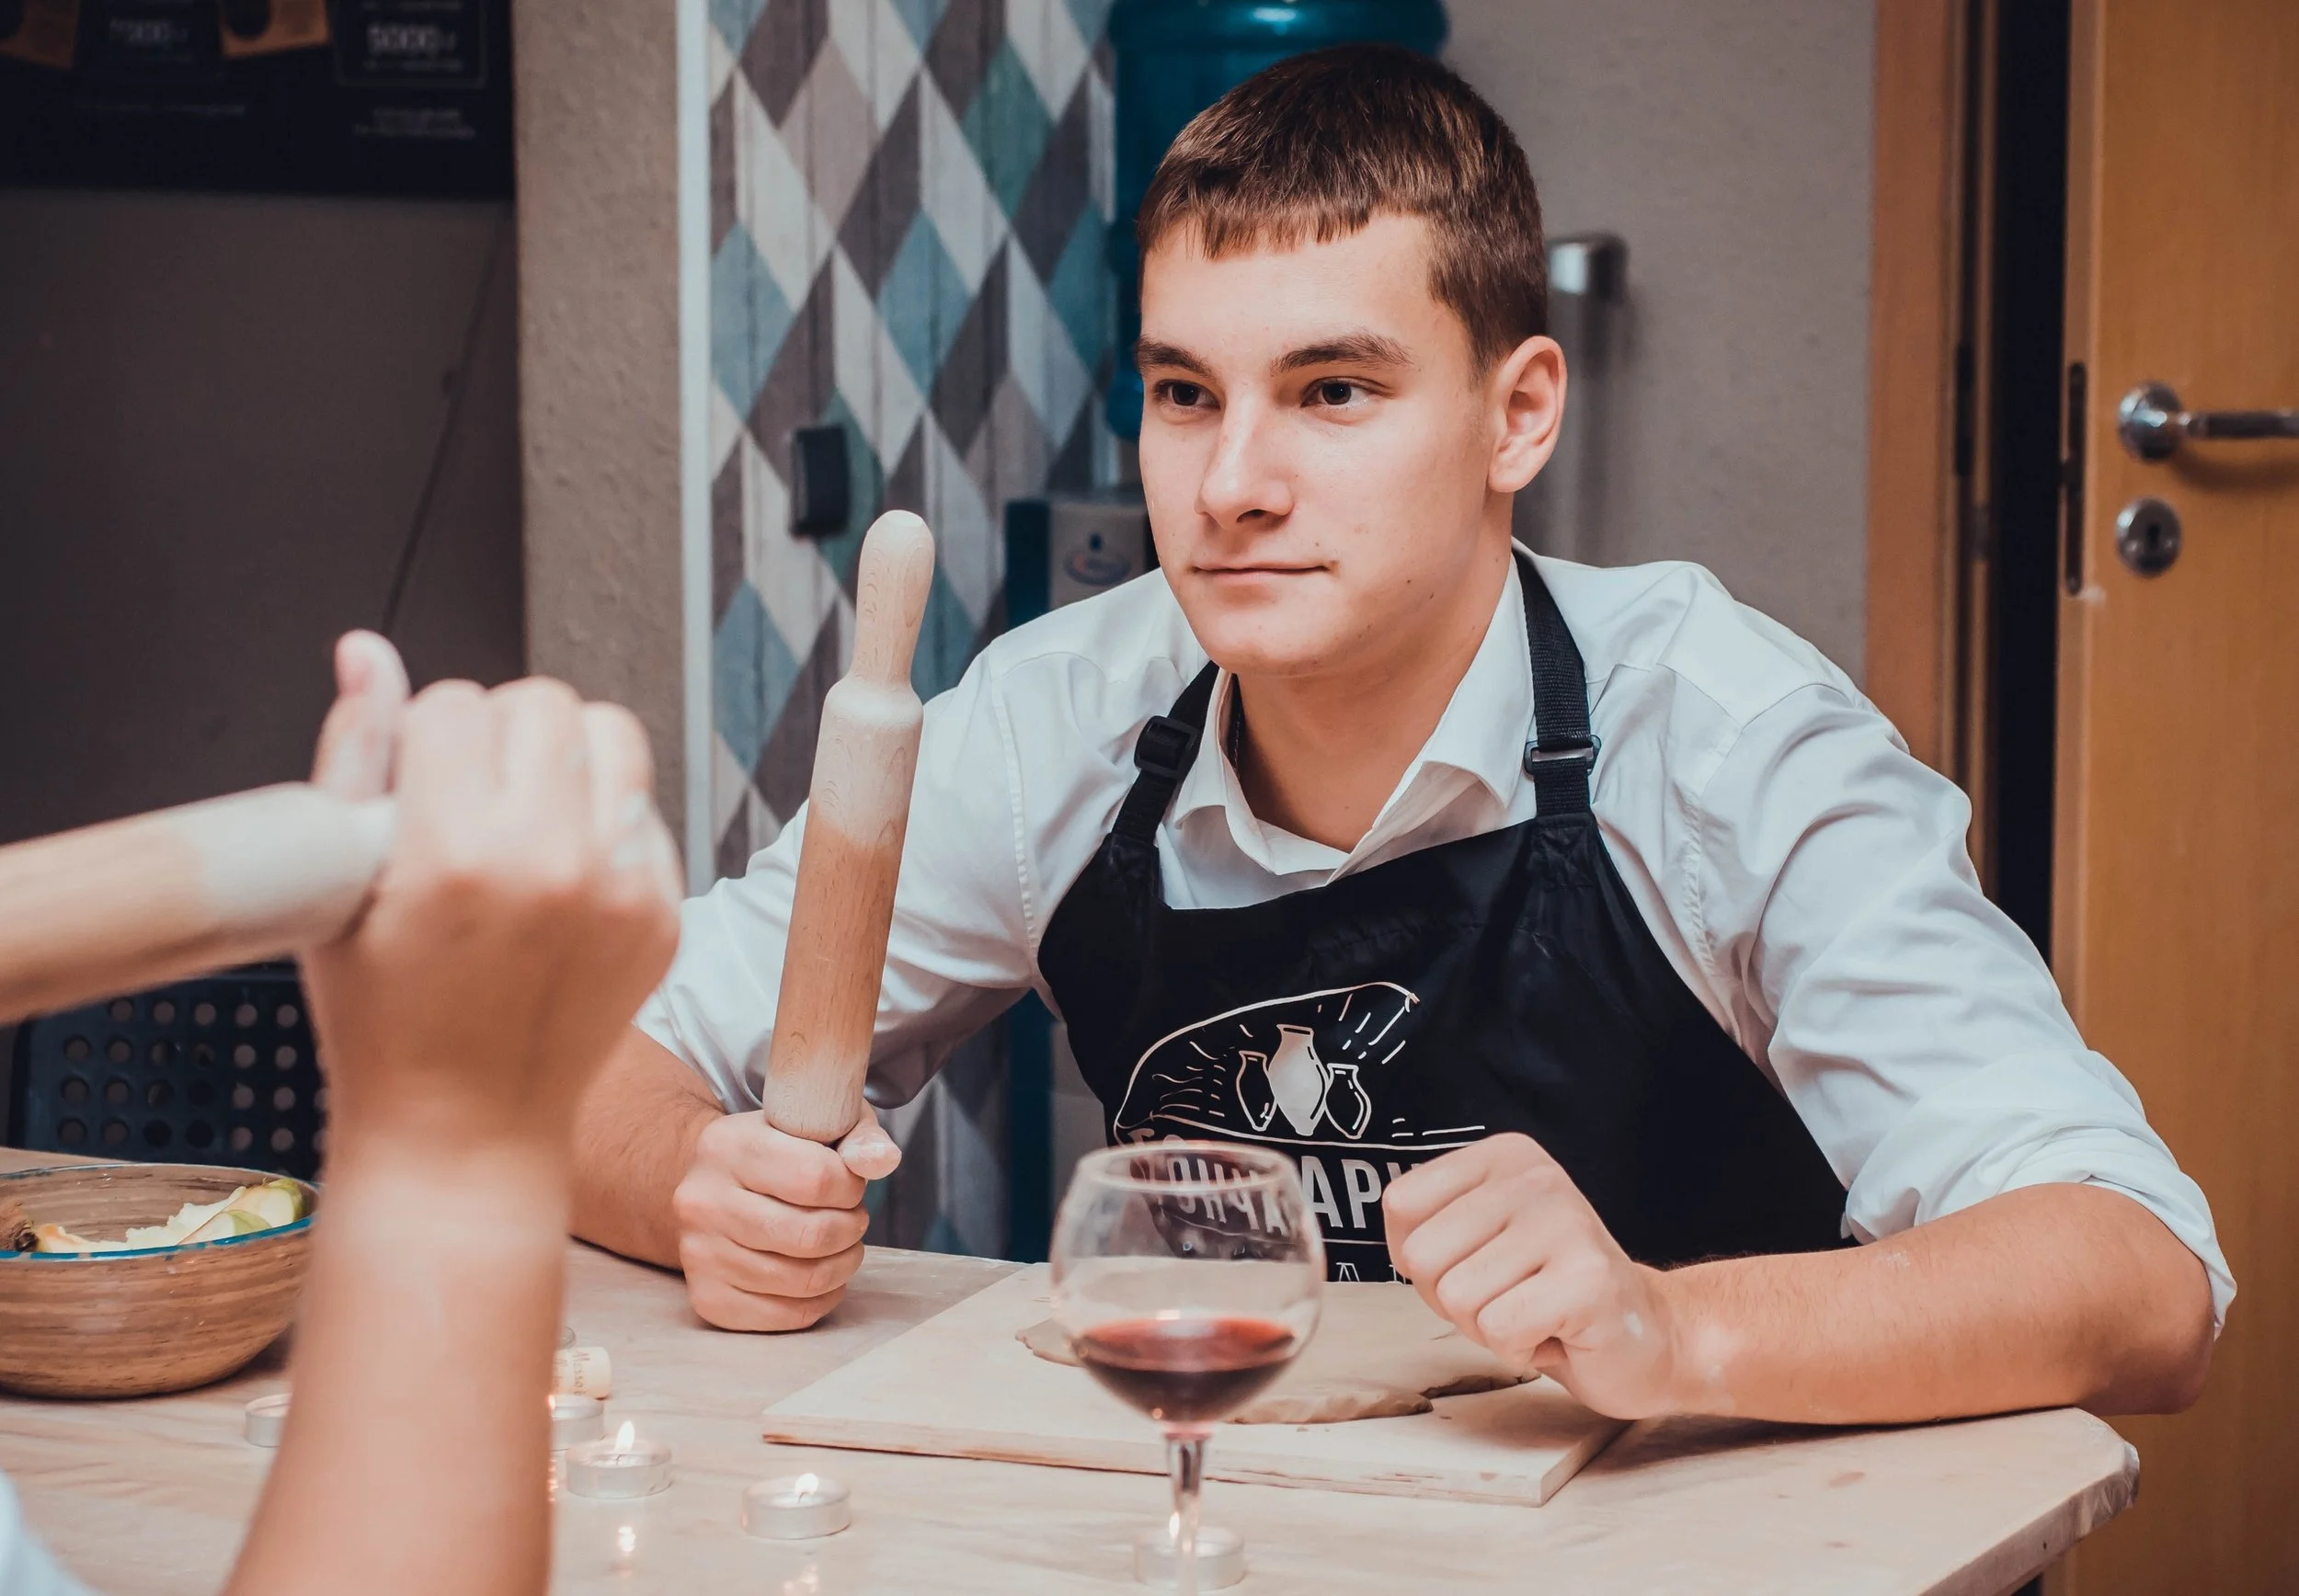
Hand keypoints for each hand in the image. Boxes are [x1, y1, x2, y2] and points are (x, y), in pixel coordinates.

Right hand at [300, 641, 683, 1158]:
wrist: (465, 1130)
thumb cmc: (382, 1019)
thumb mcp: (334, 891)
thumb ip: (356, 756)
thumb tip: (366, 651)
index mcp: (454, 852)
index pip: (454, 704)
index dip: (422, 738)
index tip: (412, 788)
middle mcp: (550, 862)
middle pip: (543, 702)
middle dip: (499, 732)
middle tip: (469, 794)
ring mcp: (620, 889)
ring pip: (613, 734)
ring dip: (565, 756)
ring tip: (523, 814)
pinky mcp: (664, 914)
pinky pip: (645, 808)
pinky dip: (604, 820)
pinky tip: (559, 872)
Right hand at [673, 1110, 900, 1330]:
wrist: (715, 1185)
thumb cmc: (778, 1151)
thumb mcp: (816, 1121)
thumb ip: (857, 1136)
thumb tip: (884, 1160)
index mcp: (727, 1145)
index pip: (815, 1178)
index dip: (851, 1187)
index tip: (851, 1186)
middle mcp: (703, 1200)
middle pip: (810, 1235)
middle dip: (850, 1229)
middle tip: (853, 1219)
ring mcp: (699, 1253)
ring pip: (802, 1280)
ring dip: (842, 1266)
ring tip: (843, 1244)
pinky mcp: (707, 1296)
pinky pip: (785, 1315)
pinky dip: (821, 1300)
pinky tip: (824, 1277)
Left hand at [1384, 1132, 1684, 1419]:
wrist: (1645, 1337)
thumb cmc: (1545, 1294)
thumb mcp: (1479, 1241)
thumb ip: (1430, 1227)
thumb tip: (1398, 1243)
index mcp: (1504, 1156)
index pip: (1401, 1205)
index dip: (1421, 1259)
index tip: (1476, 1266)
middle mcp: (1535, 1177)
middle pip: (1422, 1257)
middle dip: (1452, 1301)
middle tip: (1509, 1298)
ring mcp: (1565, 1223)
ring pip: (1456, 1299)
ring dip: (1488, 1327)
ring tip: (1536, 1313)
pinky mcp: (1588, 1279)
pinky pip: (1498, 1330)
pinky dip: (1518, 1349)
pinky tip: (1556, 1333)